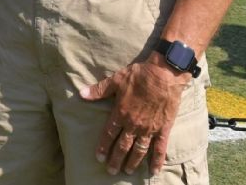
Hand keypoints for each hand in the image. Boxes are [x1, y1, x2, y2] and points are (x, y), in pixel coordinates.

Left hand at [81, 58, 190, 175]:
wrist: (164, 74)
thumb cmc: (139, 76)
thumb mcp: (116, 80)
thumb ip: (99, 90)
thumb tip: (81, 94)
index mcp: (120, 113)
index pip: (109, 134)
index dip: (103, 147)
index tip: (99, 158)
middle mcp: (133, 124)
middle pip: (122, 146)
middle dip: (116, 160)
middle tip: (111, 171)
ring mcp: (149, 128)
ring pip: (139, 150)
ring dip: (133, 162)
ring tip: (127, 171)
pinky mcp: (163, 129)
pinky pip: (160, 148)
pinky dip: (157, 161)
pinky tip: (154, 171)